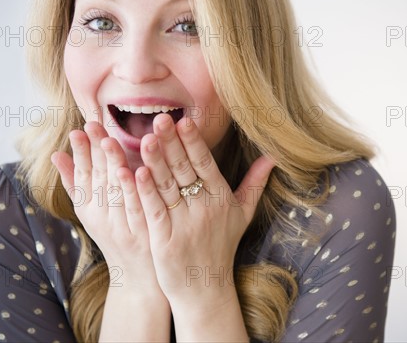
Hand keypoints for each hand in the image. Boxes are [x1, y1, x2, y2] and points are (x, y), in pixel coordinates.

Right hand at [51, 122, 160, 292]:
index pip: (82, 176)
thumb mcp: (92, 212)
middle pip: (97, 180)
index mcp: (89, 210)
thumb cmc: (118, 236)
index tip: (79, 129)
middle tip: (94, 125)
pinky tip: (134, 171)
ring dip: (112, 166)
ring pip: (115, 192)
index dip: (80, 153)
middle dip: (94, 151)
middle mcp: (101, 218)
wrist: (139, 278)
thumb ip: (75, 184)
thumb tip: (55, 154)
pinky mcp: (142, 233)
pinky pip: (137, 208)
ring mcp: (121, 226)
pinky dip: (133, 190)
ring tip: (110, 141)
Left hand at [135, 114, 274, 306]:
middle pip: (184, 170)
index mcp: (221, 198)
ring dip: (155, 161)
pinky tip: (134, 173)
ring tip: (145, 138)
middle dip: (171, 143)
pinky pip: (153, 210)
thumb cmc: (222, 246)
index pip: (205, 164)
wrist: (205, 288)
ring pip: (167, 186)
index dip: (194, 142)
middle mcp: (204, 209)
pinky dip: (144, 191)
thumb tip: (273, 157)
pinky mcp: (164, 240)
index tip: (184, 120)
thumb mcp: (243, 213)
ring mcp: (183, 224)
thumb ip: (255, 182)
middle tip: (160, 118)